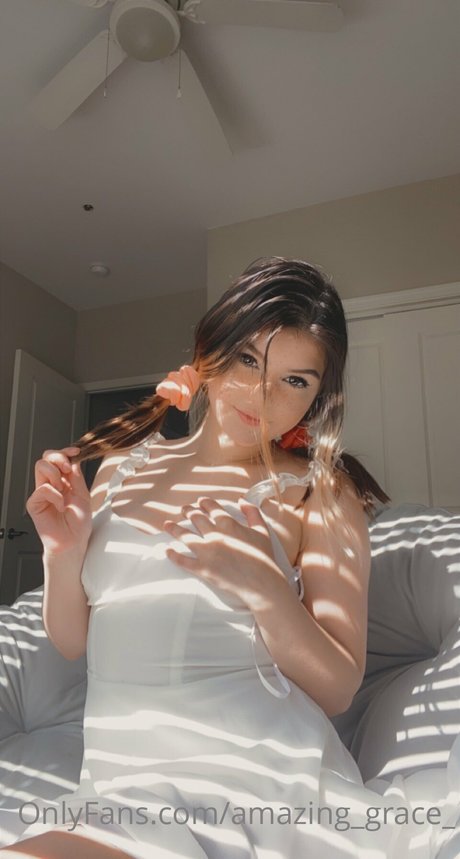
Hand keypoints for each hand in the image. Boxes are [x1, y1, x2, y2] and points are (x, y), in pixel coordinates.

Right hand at [26, 446, 91, 556]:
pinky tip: (61, 506)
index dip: (65, 451)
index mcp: (62, 481)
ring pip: (40, 466)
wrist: (74, 541)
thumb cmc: (78, 522)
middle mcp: (50, 484)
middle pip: (46, 457)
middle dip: (59, 458)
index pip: (57, 458)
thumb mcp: (83, 494)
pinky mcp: (34, 503)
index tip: (76, 451)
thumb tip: (73, 458)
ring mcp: (41, 493)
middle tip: (68, 470)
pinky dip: (55, 495)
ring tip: (63, 490)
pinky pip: (42, 489)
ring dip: (55, 474)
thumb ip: (76, 476)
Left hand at [163, 497, 282, 610]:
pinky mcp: (202, 568)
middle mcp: (214, 535)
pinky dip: (173, 555)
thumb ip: (252, 512)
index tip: (199, 501)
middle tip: (183, 509)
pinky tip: (167, 550)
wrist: (261, 583)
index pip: (212, 507)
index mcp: (228, 524)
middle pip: (195, 518)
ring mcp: (206, 552)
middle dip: (188, 512)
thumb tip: (241, 500)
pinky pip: (183, 560)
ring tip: (167, 524)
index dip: (204, 503)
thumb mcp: (262, 530)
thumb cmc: (264, 557)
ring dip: (174, 529)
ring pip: (184, 536)